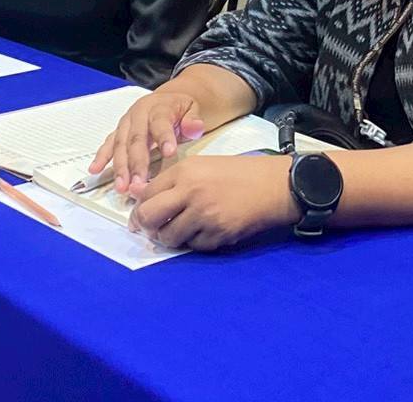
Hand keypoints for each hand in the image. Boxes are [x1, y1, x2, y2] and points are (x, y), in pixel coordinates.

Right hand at [88, 90, 207, 195]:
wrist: (171, 97)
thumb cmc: (181, 107)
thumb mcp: (194, 108)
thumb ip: (193, 119)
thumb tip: (194, 127)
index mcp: (158, 107)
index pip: (160, 123)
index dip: (164, 138)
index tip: (169, 153)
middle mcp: (138, 114)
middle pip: (136, 139)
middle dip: (136, 163)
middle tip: (139, 183)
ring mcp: (127, 123)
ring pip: (120, 145)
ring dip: (119, 167)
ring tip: (121, 186)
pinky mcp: (120, 131)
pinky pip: (109, 144)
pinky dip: (101, 157)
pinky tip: (95, 170)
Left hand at [130, 154, 296, 250]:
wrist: (273, 186)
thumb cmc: (238, 174)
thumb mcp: (202, 166)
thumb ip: (172, 180)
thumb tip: (141, 197)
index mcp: (185, 172)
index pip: (146, 194)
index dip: (139, 208)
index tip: (139, 216)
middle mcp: (190, 192)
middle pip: (149, 217)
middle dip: (145, 226)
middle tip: (149, 230)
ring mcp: (204, 215)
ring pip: (169, 237)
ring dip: (169, 238)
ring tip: (178, 231)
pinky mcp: (218, 234)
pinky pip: (194, 246)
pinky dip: (195, 242)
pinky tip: (204, 231)